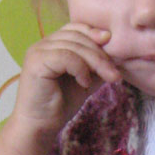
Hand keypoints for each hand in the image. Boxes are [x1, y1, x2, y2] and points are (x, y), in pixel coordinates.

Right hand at [13, 22, 120, 137]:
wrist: (41, 126)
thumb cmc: (60, 105)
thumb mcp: (85, 81)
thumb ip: (97, 67)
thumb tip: (118, 57)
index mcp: (52, 45)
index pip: (75, 28)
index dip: (94, 33)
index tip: (112, 44)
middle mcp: (43, 44)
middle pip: (78, 37)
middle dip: (100, 54)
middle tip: (115, 73)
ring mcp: (38, 51)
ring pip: (74, 47)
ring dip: (96, 62)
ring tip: (108, 78)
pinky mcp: (36, 62)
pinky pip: (66, 57)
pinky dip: (80, 69)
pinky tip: (84, 83)